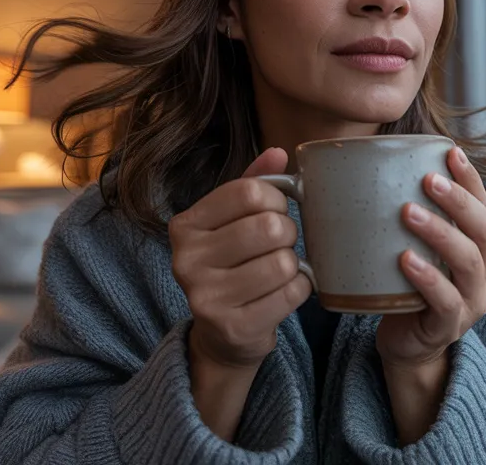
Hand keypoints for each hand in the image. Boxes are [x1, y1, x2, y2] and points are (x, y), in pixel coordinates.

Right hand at [169, 147, 311, 371]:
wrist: (222, 335)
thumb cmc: (233, 265)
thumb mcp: (233, 221)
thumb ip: (253, 183)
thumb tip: (279, 152)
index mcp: (185, 226)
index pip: (248, 192)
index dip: (276, 198)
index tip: (276, 210)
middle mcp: (186, 261)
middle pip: (269, 227)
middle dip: (288, 233)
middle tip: (281, 244)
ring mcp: (206, 298)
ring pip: (283, 262)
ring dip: (294, 264)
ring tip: (279, 269)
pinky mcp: (233, 328)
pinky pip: (291, 293)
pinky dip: (300, 289)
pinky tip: (284, 291)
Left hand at [376, 146, 485, 369]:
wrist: (405, 347)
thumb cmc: (406, 290)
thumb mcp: (415, 251)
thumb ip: (409, 220)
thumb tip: (371, 169)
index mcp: (479, 251)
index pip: (483, 208)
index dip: (471, 180)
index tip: (451, 152)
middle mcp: (482, 274)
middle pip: (483, 230)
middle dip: (458, 201)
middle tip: (428, 178)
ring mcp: (470, 303)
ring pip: (466, 262)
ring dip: (439, 232)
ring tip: (408, 212)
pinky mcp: (449, 327)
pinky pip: (444, 301)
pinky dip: (427, 277)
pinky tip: (406, 259)